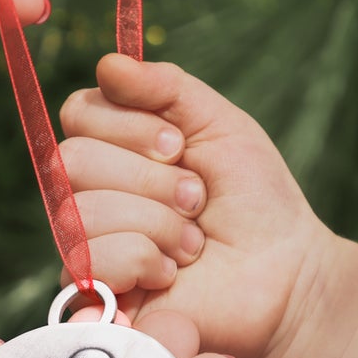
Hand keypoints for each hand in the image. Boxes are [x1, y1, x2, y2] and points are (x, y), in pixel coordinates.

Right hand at [60, 54, 332, 357]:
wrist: (285, 274)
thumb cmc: (254, 199)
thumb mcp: (219, 124)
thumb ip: (165, 87)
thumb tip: (108, 63)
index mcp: (112, 146)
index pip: (78, 112)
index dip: (129, 126)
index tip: (180, 146)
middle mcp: (89, 192)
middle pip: (72, 161)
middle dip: (150, 178)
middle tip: (196, 199)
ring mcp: (87, 244)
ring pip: (84, 212)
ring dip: (158, 223)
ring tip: (194, 243)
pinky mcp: (94, 294)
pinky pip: (90, 260)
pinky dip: (145, 259)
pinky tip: (172, 272)